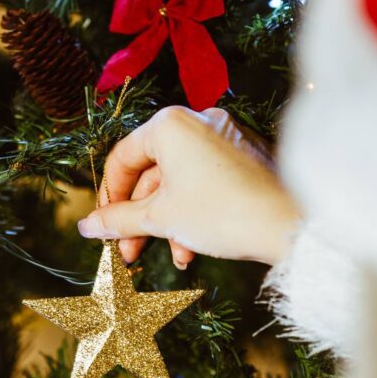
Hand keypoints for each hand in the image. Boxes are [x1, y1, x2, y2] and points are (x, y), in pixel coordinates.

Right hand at [77, 106, 300, 267]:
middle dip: (141, 218)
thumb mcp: (162, 219)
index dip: (110, 197)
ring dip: (170, 223)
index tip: (105, 228)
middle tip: (130, 252)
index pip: (123, 157)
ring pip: (182, 182)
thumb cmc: (223, 214)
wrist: (289, 225)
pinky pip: (208, 181)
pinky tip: (194, 248)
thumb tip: (87, 226)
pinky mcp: (247, 156)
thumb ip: (118, 219)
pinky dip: (196, 212)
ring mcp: (227, 137)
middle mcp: (200, 120)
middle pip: (153, 172)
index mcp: (171, 123)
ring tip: (171, 257)